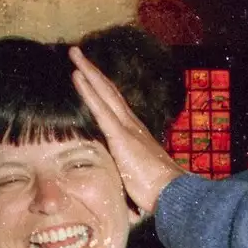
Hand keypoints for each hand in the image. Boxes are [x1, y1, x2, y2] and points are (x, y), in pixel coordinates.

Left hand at [70, 45, 183, 215]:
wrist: (173, 194)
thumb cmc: (159, 194)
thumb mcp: (138, 180)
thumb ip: (128, 175)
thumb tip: (123, 187)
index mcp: (135, 135)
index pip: (115, 107)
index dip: (102, 90)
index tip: (90, 77)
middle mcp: (132, 125)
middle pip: (109, 91)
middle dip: (93, 72)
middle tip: (78, 53)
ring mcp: (127, 128)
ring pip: (104, 92)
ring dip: (88, 71)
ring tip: (74, 53)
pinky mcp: (120, 136)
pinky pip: (100, 108)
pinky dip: (88, 90)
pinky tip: (77, 75)